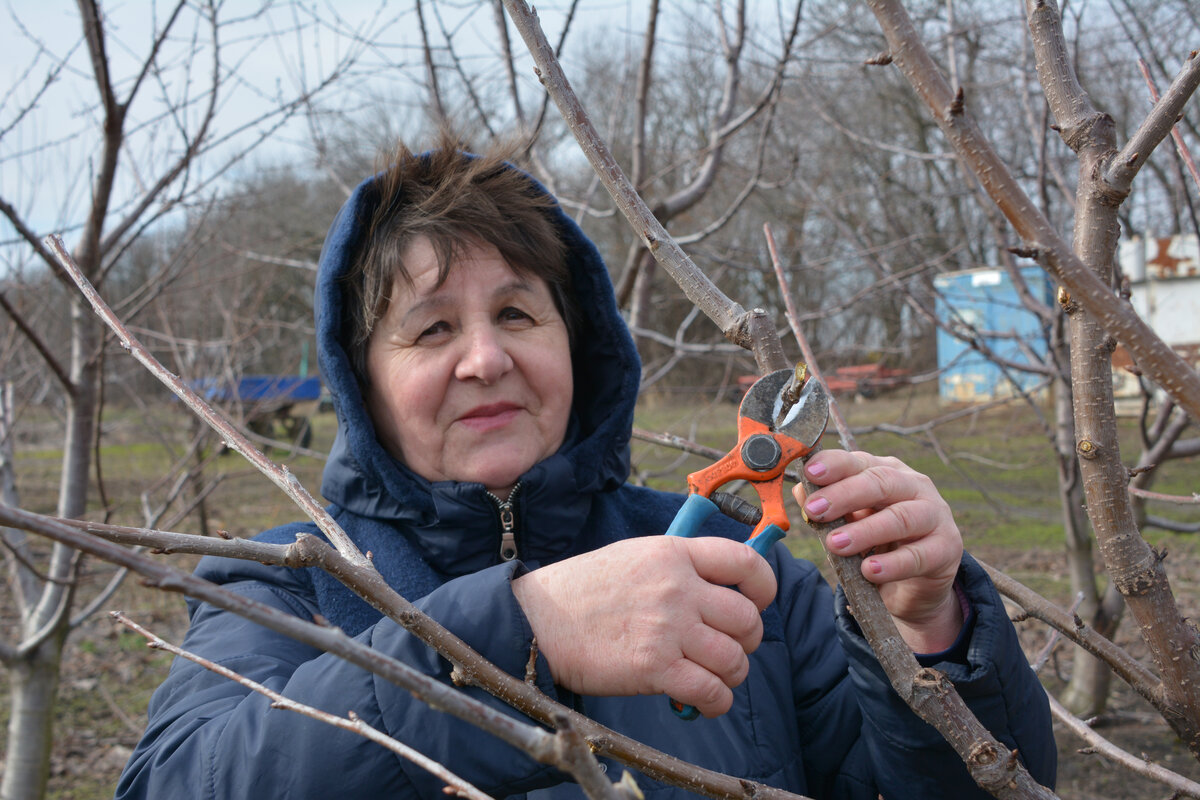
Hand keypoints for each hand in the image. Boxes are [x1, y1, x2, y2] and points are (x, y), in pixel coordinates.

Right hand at [511, 536, 776, 716]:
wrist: (538, 619)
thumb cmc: (584, 590)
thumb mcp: (635, 556)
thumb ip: (679, 567)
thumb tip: (721, 591)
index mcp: (674, 553)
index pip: (745, 562)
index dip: (764, 587)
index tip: (758, 603)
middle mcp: (677, 587)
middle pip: (746, 618)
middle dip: (747, 641)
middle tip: (728, 648)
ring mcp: (668, 627)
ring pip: (734, 658)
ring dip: (732, 675)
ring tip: (714, 677)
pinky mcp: (655, 667)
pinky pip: (711, 690)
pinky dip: (715, 702)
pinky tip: (704, 701)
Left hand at [794, 450, 963, 652]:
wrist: (914, 583)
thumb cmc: (877, 543)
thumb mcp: (848, 523)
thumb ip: (827, 508)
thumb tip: (801, 491)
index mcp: (886, 472)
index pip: (860, 461)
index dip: (835, 465)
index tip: (810, 473)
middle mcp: (913, 486)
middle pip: (880, 482)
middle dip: (844, 495)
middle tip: (816, 510)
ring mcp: (934, 515)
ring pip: (901, 517)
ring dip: (866, 531)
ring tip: (835, 545)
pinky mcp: (946, 548)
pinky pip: (919, 555)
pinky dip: (893, 564)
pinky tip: (869, 571)